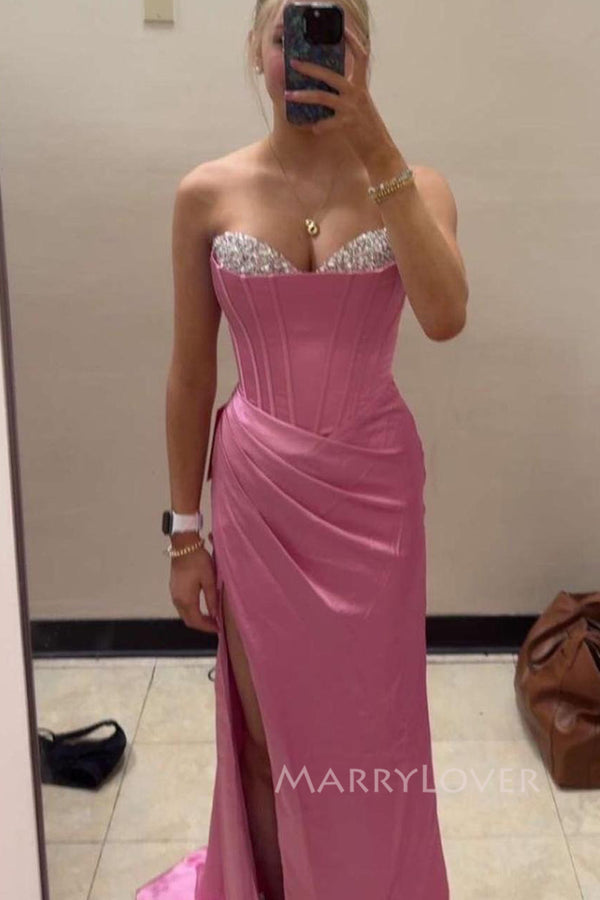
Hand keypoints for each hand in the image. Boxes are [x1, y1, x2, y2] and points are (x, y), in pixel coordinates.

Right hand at [170, 541, 218, 633]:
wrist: (184, 546)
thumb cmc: (198, 561)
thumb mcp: (209, 580)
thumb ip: (211, 599)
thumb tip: (214, 614)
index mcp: (186, 599)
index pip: (196, 621)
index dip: (207, 627)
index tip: (218, 628)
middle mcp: (177, 600)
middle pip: (189, 620)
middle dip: (202, 625)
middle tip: (215, 624)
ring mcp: (174, 594)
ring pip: (185, 614)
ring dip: (196, 618)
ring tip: (210, 617)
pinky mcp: (174, 589)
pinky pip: (182, 606)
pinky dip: (191, 611)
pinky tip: (200, 607)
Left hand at [285, 25, 397, 163]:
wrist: (378, 149)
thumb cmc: (367, 128)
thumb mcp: (361, 105)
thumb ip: (348, 94)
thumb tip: (328, 87)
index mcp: (361, 86)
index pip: (362, 57)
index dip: (354, 41)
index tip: (342, 30)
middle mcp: (357, 93)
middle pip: (330, 75)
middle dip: (310, 68)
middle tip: (294, 62)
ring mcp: (351, 108)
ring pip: (322, 97)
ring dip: (303, 96)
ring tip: (289, 95)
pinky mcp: (347, 124)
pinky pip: (325, 124)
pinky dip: (318, 127)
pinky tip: (314, 129)